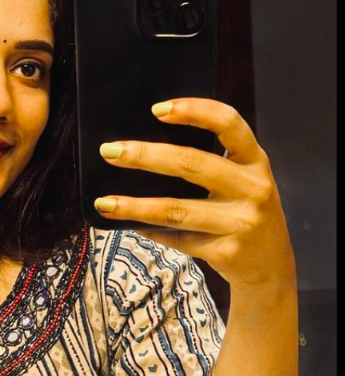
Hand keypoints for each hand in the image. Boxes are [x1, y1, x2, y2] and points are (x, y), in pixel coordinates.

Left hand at [95, 97, 295, 291]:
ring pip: (175, 209)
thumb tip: (142, 151)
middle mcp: (253, 188)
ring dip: (134, 206)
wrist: (271, 266)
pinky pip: (176, 238)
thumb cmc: (243, 212)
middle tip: (109, 151)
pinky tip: (128, 225)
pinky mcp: (226, 252)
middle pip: (192, 164)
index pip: (228, 123)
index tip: (157, 109)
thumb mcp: (240, 180)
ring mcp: (241, 223)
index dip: (194, 111)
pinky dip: (148, 230)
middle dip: (145, 156)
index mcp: (255, 160)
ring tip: (104, 202)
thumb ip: (208, 163)